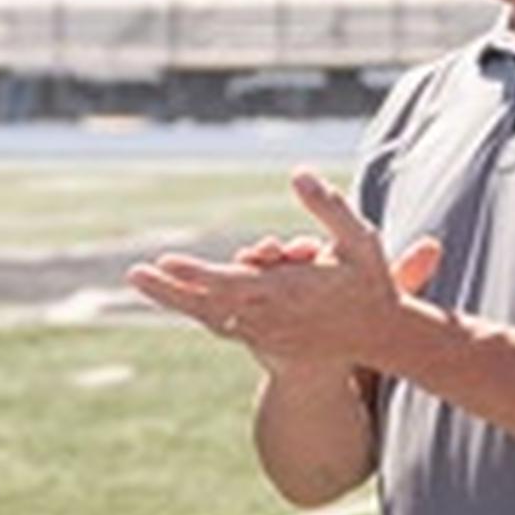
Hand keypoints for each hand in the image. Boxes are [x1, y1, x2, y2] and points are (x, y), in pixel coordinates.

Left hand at [125, 169, 441, 372]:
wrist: (379, 336)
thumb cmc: (370, 281)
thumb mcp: (361, 239)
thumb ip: (329, 207)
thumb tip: (298, 174)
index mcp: (290, 292)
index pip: (234, 283)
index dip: (199, 275)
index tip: (167, 262)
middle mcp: (271, 316)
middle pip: (210, 304)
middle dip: (170, 290)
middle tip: (135, 274)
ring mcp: (265, 333)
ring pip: (210, 315)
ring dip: (173, 298)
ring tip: (140, 278)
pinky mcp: (262, 340)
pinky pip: (220, 323)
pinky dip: (195, 307)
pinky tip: (168, 292)